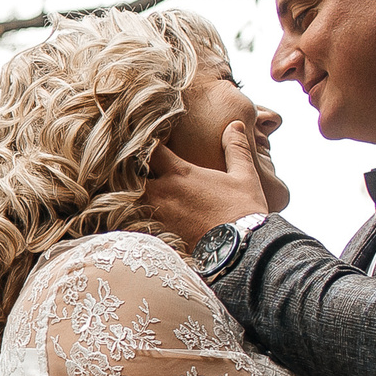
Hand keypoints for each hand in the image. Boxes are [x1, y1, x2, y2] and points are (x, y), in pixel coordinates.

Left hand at [144, 119, 272, 243]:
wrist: (241, 251)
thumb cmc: (243, 211)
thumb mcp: (244, 176)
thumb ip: (236, 148)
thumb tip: (236, 124)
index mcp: (181, 173)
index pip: (151, 149)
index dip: (148, 144)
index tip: (151, 142)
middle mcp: (163, 192)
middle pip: (132, 174)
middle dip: (133, 170)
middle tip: (138, 168)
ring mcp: (158, 215)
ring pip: (131, 199)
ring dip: (132, 193)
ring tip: (137, 191)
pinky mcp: (158, 235)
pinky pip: (137, 222)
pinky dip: (136, 216)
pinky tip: (143, 216)